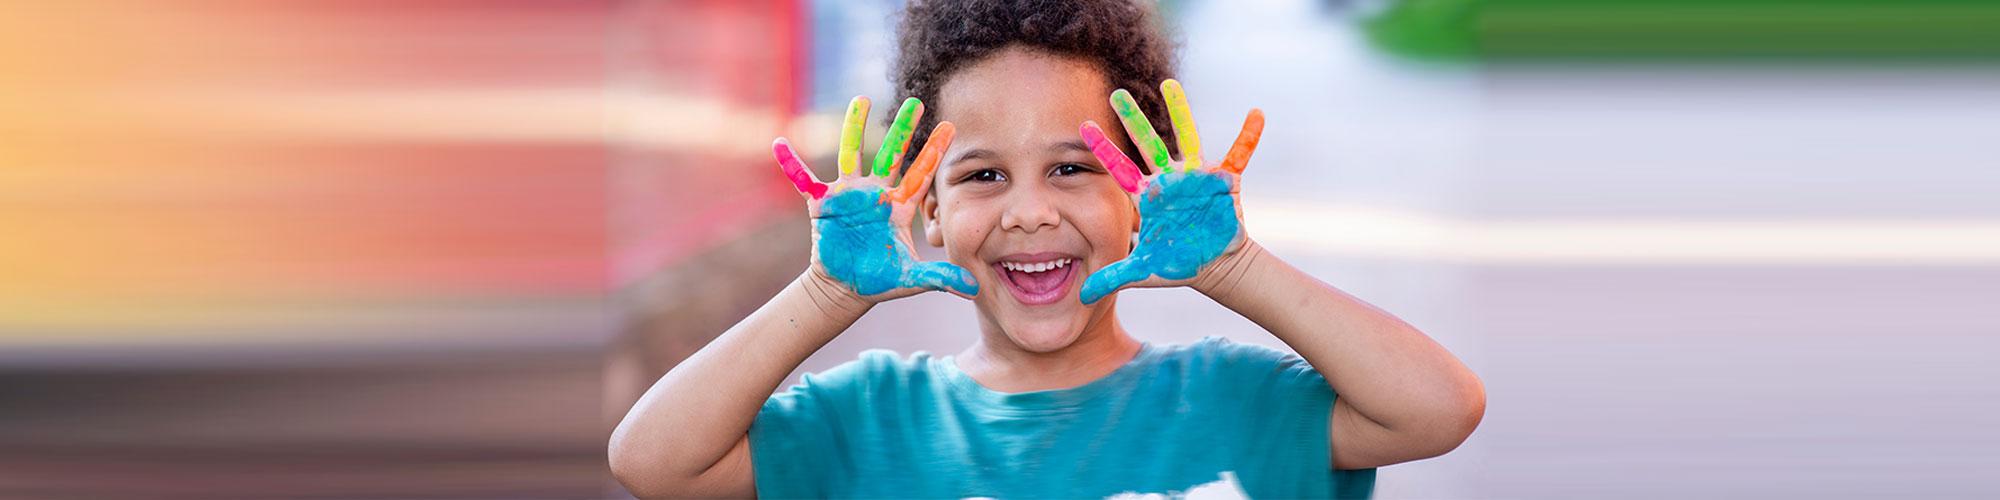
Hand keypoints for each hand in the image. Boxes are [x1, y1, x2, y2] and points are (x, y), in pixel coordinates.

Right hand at [773, 96, 978, 302]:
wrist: (846, 288)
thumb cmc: (881, 280)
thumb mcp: (912, 278)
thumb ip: (940, 277)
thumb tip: (972, 289)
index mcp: (899, 206)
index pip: (921, 174)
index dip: (934, 151)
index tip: (951, 126)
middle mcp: (876, 193)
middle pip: (891, 154)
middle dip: (903, 129)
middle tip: (916, 102)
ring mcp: (848, 195)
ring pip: (851, 154)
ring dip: (855, 128)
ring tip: (862, 99)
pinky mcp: (822, 203)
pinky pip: (804, 179)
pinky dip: (791, 163)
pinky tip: (780, 143)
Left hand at [1077, 79, 1264, 304]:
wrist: (1217, 266)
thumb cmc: (1179, 264)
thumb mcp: (1143, 271)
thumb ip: (1112, 277)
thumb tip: (1080, 298)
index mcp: (1147, 196)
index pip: (1118, 168)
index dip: (1102, 149)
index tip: (1081, 127)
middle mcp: (1169, 179)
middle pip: (1147, 143)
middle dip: (1131, 119)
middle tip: (1115, 93)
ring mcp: (1196, 177)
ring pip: (1187, 137)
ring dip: (1179, 111)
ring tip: (1170, 84)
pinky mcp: (1224, 182)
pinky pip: (1239, 154)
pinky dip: (1248, 136)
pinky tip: (1256, 114)